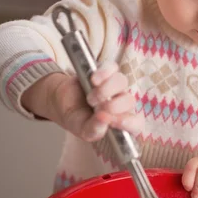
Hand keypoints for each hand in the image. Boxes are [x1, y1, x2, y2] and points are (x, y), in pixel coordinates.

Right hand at [22, 63, 142, 141]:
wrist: (60, 101)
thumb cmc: (76, 118)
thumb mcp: (82, 130)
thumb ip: (94, 130)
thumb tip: (104, 120)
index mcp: (120, 121)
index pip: (136, 123)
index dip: (129, 123)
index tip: (113, 122)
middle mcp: (121, 103)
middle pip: (130, 101)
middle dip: (114, 106)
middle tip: (97, 109)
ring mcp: (114, 86)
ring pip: (122, 81)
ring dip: (106, 90)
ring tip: (91, 98)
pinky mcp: (105, 71)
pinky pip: (112, 67)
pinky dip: (104, 73)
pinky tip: (94, 80)